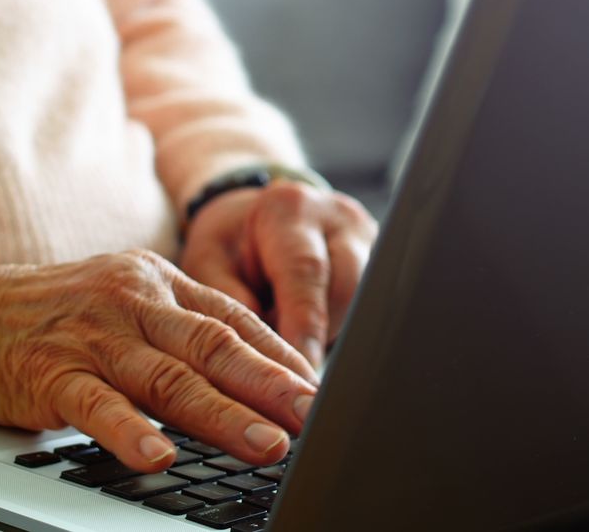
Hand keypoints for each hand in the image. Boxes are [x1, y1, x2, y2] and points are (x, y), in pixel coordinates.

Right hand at [0, 250, 317, 473]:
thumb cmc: (51, 317)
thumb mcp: (125, 306)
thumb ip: (181, 334)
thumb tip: (251, 378)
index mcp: (158, 283)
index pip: (234, 321)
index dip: (281, 357)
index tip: (319, 391)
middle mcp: (132, 301)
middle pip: (214, 346)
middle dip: (270, 384)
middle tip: (313, 416)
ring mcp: (91, 335)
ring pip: (168, 377)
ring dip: (222, 414)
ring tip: (266, 444)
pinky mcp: (48, 370)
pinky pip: (95, 403)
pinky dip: (129, 430)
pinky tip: (159, 455)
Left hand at [180, 181, 378, 367]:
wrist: (251, 220)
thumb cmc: (227, 245)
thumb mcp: (208, 264)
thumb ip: (228, 302)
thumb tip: (259, 351)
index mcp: (290, 209)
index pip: (306, 271)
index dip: (305, 326)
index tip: (300, 372)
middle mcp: (338, 218)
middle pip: (349, 288)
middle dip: (323, 336)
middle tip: (298, 379)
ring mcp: (367, 239)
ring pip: (366, 303)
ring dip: (332, 336)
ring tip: (297, 356)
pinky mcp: (380, 264)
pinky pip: (371, 309)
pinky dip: (343, 333)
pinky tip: (316, 347)